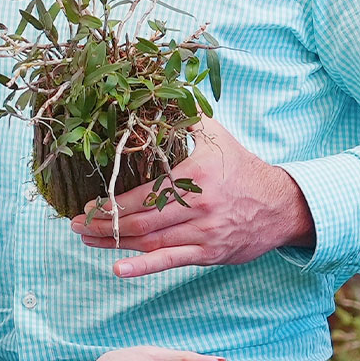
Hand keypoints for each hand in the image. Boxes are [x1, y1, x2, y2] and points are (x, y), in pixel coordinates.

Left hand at [70, 118, 313, 277]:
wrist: (281, 204)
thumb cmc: (240, 167)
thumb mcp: (215, 135)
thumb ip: (185, 114)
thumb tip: (154, 91)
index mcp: (196, 176)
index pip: (145, 193)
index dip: (113, 202)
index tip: (89, 204)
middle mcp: (199, 208)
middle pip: (142, 221)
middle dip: (105, 224)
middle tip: (77, 224)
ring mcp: (205, 234)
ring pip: (151, 242)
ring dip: (115, 243)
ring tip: (86, 240)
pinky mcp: (209, 254)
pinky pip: (171, 261)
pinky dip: (143, 267)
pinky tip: (118, 269)